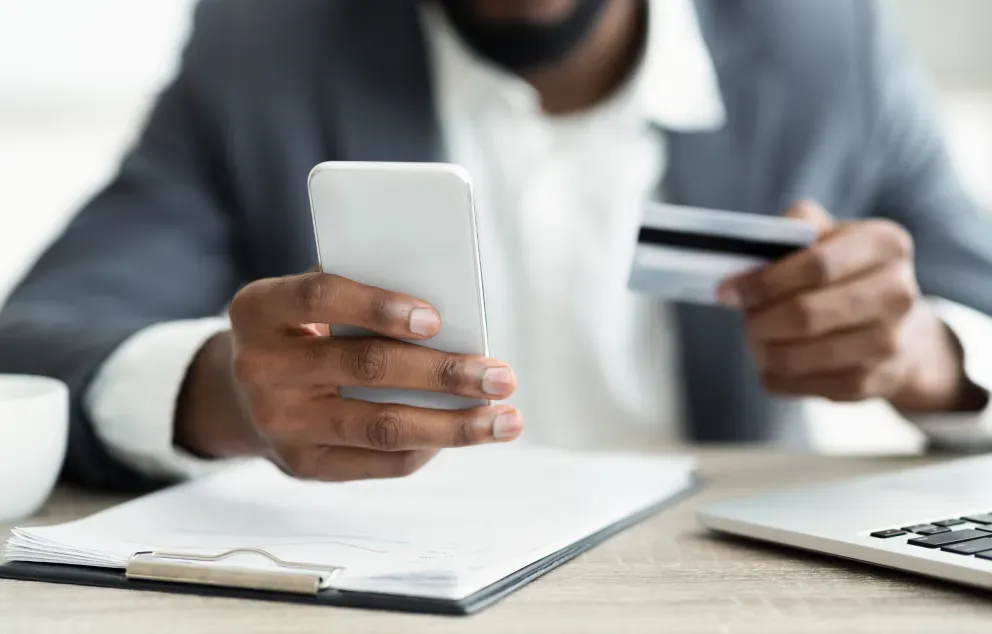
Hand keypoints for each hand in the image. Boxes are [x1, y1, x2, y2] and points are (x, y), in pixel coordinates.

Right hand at [175, 272, 520, 480]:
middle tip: (500, 376)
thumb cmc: (300, 333)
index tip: (436, 319)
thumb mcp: (309, 304)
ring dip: (453, 425)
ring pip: (381, 426)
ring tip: (504, 420)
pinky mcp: (304, 466)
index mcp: (259, 310)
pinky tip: (464, 434)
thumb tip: (454, 320)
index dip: (379, 306)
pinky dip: (430, 447)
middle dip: (444, 373)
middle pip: (365, 368)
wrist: (240, 395)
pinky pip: (380, 461)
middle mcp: (261, 368)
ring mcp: (279, 424)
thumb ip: (363, 299)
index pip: (320, 297)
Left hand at [716, 201, 985, 412]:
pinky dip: (775, 375)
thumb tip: (752, 249)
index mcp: (885, 245)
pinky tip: (773, 360)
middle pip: (804, 315)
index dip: (764, 280)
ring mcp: (887, 343)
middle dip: (759, 319)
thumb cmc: (849, 275)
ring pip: (797, 356)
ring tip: (755, 337)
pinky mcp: (869, 383)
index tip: (728, 290)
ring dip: (762, 349)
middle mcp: (897, 294)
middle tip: (744, 318)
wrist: (902, 334)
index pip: (816, 264)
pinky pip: (801, 385)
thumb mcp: (832, 237)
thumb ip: (797, 226)